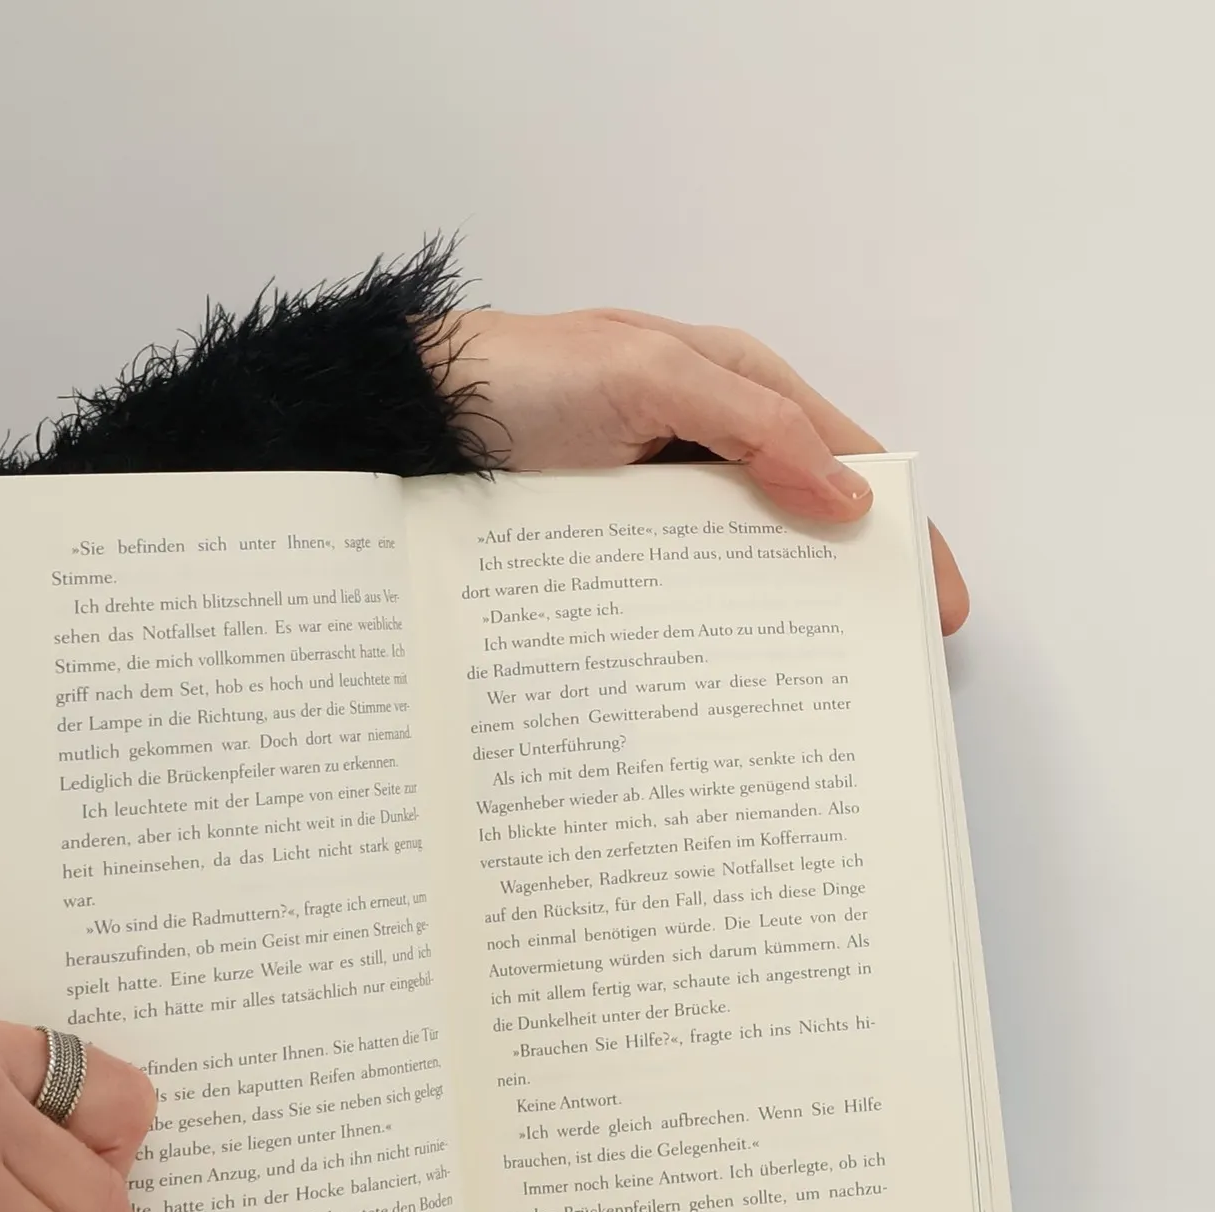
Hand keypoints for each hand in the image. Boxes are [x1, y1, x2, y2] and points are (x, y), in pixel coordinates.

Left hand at [425, 308, 968, 633]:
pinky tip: (719, 677)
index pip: (849, 459)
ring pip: (743, 564)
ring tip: (808, 694)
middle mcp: (709, 442)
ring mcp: (660, 501)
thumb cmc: (528, 376)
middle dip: (847, 586)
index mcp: (739, 386)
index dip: (901, 530)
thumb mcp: (648, 377)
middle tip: (879, 672)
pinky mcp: (613, 545)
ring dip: (775, 619)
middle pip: (804, 520)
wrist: (417, 415)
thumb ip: (750, 426)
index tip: (936, 609)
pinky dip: (707, 627)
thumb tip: (851, 496)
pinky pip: (678, 588)